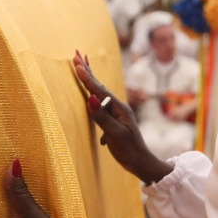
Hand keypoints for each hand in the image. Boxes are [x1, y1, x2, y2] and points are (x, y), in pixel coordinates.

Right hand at [73, 53, 172, 183]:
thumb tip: (89, 98)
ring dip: (89, 81)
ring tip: (83, 68)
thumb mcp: (114, 134)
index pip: (98, 90)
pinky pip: (99, 105)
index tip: (76, 62)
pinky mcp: (113, 121)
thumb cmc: (128, 150)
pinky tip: (90, 97)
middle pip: (99, 86)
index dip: (86, 77)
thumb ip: (101, 116)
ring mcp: (116, 114)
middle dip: (88, 70)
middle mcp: (117, 107)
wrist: (141, 163)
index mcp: (118, 108)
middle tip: (77, 54)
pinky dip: (92, 97)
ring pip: (99, 94)